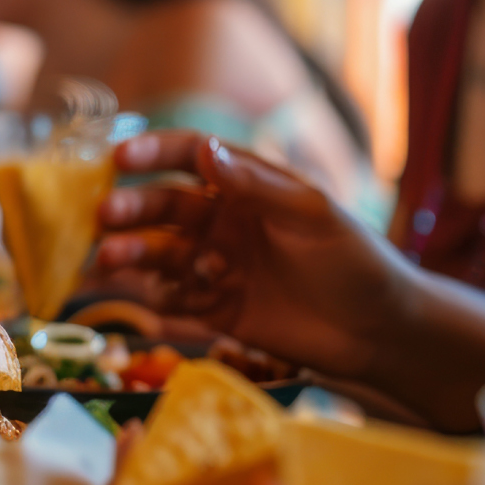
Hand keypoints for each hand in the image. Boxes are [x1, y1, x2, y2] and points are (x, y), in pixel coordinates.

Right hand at [96, 131, 415, 381]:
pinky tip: (166, 300)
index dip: (153, 152)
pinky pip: (173, 297)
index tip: (120, 157)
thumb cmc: (357, 262)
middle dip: (130, 208)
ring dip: (131, 253)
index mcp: (246, 185)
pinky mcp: (213, 307)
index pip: (189, 157)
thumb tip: (204, 150)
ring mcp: (215, 263)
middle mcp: (222, 220)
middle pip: (163, 207)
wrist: (381, 334)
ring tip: (108, 260)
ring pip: (158, 252)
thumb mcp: (314, 216)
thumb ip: (258, 186)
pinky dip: (162, 296)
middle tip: (103, 216)